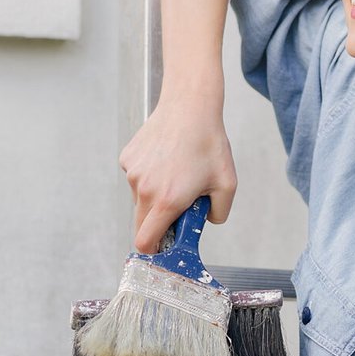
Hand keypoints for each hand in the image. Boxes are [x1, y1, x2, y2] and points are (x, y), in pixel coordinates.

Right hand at [118, 92, 236, 253]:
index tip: (163, 246)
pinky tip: (166, 158)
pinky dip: (149, 176)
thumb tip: (203, 222)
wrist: (189, 105)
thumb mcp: (227, 185)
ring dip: (155, 196)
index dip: (153, 250)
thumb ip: (218, 215)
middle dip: (158, 223)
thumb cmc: (209, 144)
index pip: (145, 241)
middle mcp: (144, 189)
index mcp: (168, 201)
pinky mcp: (127, 158)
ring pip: (140, 199)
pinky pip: (137, 178)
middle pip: (141, 224)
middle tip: (180, 206)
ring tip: (177, 171)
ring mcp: (133, 173)